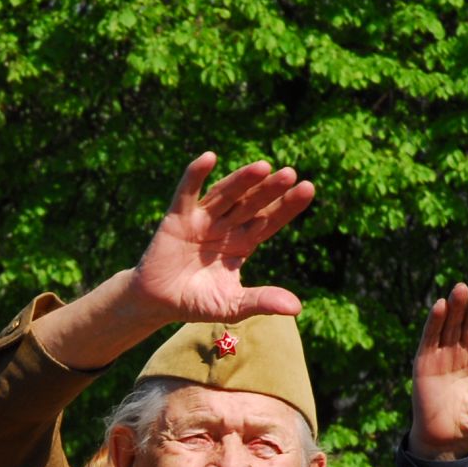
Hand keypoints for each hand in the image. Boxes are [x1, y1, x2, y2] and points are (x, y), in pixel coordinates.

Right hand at [126, 152, 314, 324]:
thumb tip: (297, 308)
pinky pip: (187, 194)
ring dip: (242, 180)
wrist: (159, 304)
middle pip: (252, 204)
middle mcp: (225, 226)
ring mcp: (202, 220)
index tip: (308, 189)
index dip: (287, 205)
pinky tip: (209, 158)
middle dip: (270, 190)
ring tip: (263, 167)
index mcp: (243, 242)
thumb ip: (261, 301)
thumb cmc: (197, 302)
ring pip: (225, 195)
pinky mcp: (177, 218)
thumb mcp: (233, 305)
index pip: (270, 220)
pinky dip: (195, 176)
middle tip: (290, 174)